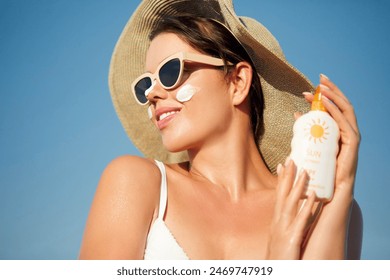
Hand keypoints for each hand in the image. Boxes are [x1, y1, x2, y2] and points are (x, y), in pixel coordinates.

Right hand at [266, 158, 316, 258]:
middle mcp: (277, 222)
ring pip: (290, 203)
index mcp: (276, 221)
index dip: (281, 180)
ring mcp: (283, 229)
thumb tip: (290, 214)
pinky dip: (307, 206)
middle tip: (292, 159)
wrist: (274, 273)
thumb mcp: (279, 238)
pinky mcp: (291, 239)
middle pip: (282, 194)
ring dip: (297, 186)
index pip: (278, 196)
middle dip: (287, 176)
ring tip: (305, 171)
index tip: (282, 165)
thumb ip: (285, 225)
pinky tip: (313, 195)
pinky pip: (300, 220)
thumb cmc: (278, 258)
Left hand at [303, 74, 360, 197]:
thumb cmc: (319, 169)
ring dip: (334, 96)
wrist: (329, 189)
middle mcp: (347, 130)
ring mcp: (351, 136)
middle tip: (320, 78)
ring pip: (345, 109)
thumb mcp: (311, 144)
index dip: (323, 96)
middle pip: (342, 104)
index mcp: (339, 131)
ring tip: (321, 86)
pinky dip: (335, 110)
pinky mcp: (352, 143)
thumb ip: (306, 130)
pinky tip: (325, 102)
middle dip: (331, 89)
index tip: (308, 90)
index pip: (334, 108)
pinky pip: (344, 122)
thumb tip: (296, 114)